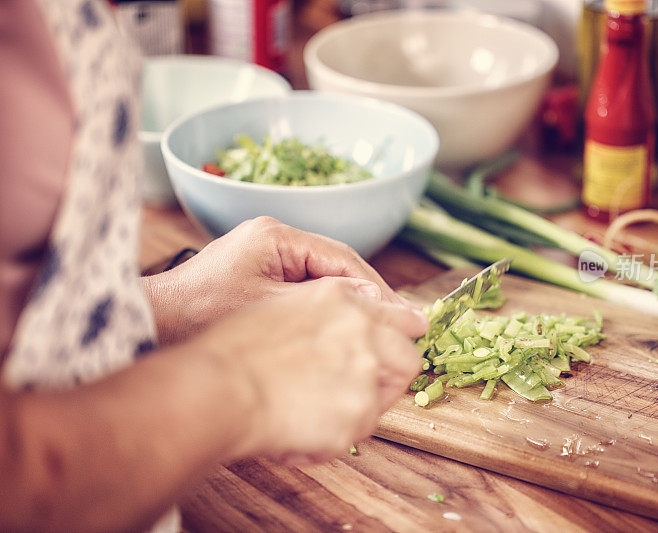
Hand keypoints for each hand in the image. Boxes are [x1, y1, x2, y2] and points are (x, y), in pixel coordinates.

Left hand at [144, 217, 411, 342]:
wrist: (154, 323)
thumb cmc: (201, 314)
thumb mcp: (268, 307)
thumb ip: (321, 300)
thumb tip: (371, 300)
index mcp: (276, 236)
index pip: (340, 257)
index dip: (374, 286)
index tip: (399, 312)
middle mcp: (274, 237)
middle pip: (336, 263)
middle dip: (366, 293)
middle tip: (398, 321)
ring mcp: (267, 253)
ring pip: (323, 275)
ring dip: (348, 300)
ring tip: (376, 327)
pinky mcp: (261, 271)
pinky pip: (306, 285)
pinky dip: (326, 305)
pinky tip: (341, 326)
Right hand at [196, 277, 427, 463]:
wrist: (218, 387)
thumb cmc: (232, 349)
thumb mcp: (281, 303)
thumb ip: (327, 304)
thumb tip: (355, 304)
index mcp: (343, 303)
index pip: (397, 316)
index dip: (406, 330)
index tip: (411, 336)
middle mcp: (363, 335)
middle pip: (408, 359)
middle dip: (393, 376)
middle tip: (362, 391)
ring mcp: (364, 377)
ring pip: (381, 402)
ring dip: (354, 410)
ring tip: (310, 415)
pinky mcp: (357, 418)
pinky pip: (353, 436)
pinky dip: (326, 441)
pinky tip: (293, 435)